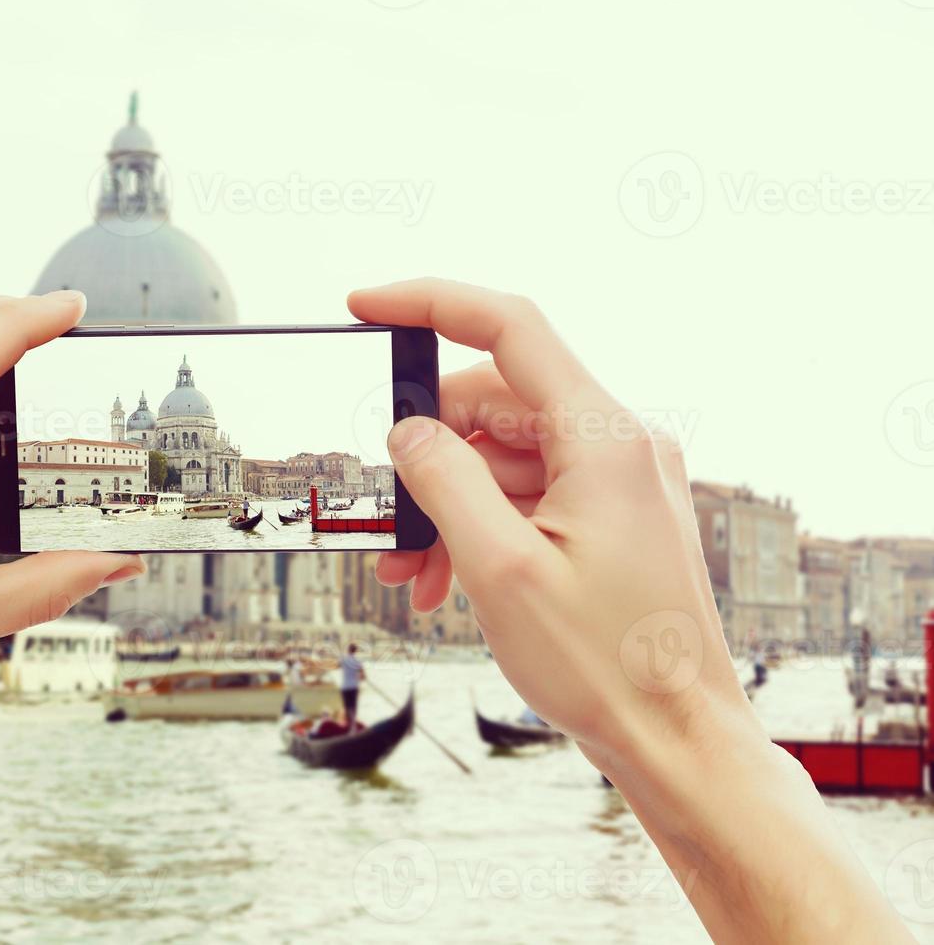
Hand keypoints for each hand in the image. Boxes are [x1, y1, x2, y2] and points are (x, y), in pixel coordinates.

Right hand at [351, 278, 911, 943]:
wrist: (677, 740)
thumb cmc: (608, 665)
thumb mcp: (500, 569)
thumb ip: (444, 482)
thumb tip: (407, 431)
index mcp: (606, 440)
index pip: (510, 328)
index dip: (430, 303)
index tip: (366, 305)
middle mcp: (622, 446)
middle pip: (496, 401)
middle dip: (427, 451)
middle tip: (383, 513)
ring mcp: (622, 481)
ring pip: (506, 455)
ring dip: (448, 502)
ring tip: (408, 571)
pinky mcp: (615, 515)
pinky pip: (530, 492)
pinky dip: (481, 523)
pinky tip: (443, 576)